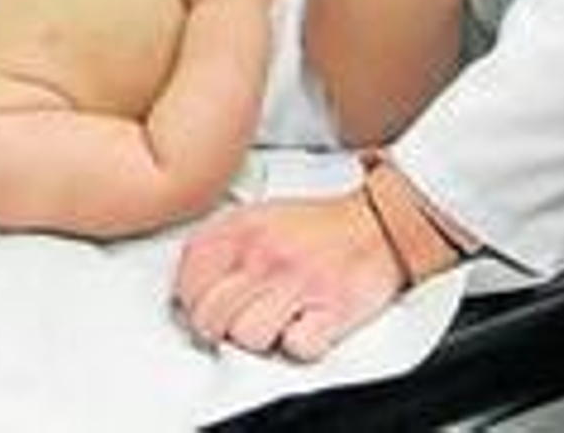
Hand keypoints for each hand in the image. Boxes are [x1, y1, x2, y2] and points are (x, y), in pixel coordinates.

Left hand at [173, 189, 404, 360]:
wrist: (376, 224)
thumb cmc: (317, 227)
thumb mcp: (259, 216)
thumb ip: (221, 245)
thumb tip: (187, 289)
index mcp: (242, 228)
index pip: (188, 280)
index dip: (191, 303)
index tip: (204, 306)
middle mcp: (265, 253)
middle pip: (211, 318)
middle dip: (221, 328)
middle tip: (239, 321)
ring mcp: (297, 281)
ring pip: (248, 337)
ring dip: (262, 338)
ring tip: (278, 319)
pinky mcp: (331, 309)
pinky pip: (296, 347)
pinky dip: (301, 343)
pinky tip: (306, 323)